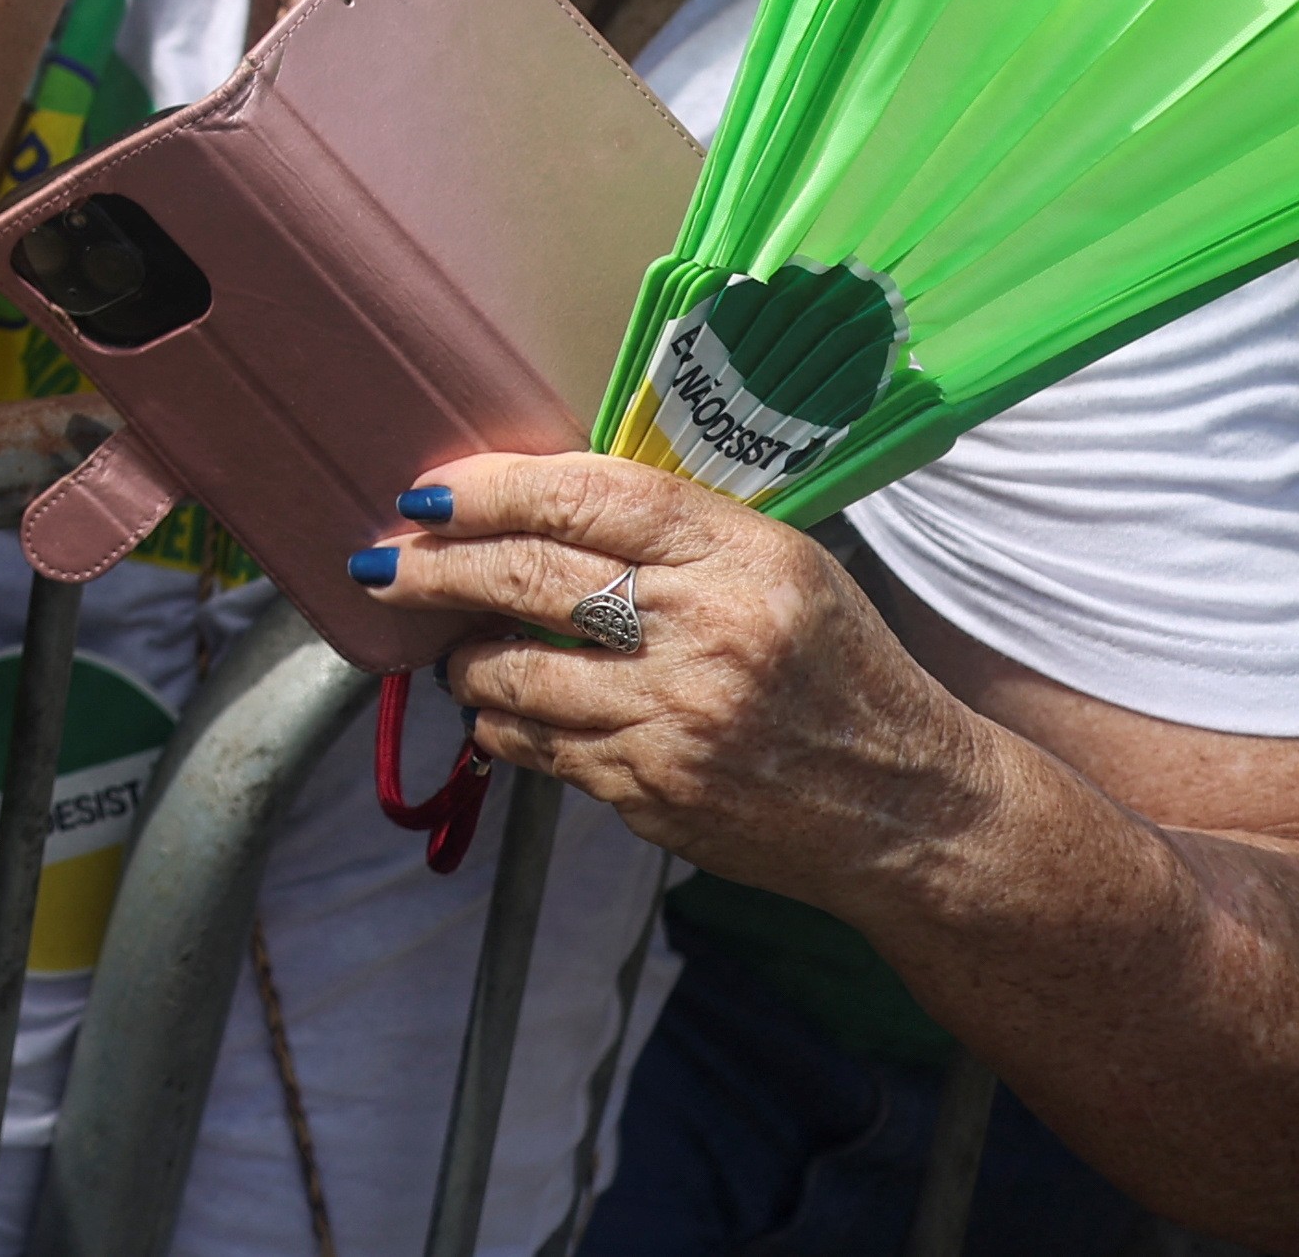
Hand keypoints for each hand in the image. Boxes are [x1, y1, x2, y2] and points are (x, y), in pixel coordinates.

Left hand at [361, 452, 1003, 913]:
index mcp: (742, 558)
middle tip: (386, 564)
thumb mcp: (784, 569)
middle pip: (529, 577)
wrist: (912, 810)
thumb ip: (671, 533)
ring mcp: (676, 720)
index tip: (429, 493)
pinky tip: (504, 711)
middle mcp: (707, 634)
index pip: (586, 497)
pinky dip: (505, 724)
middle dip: (436, 568)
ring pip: (513, 672)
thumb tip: (529, 507)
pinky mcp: (653, 792)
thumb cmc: (841, 671)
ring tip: (454, 648)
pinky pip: (539, 747)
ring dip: (463, 658)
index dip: (490, 489)